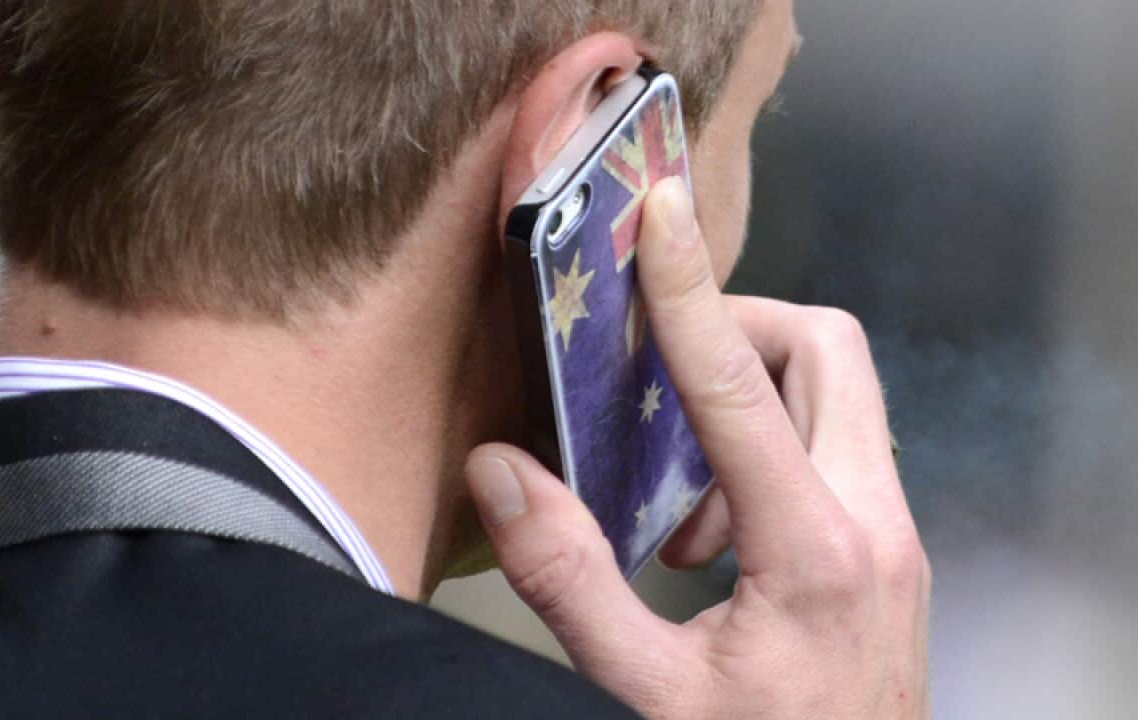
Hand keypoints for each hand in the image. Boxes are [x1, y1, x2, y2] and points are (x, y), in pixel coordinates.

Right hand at [466, 177, 929, 718]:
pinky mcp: (887, 554)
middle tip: (660, 371)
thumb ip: (568, 578)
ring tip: (678, 491)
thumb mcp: (645, 693)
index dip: (690, 288)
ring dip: (752, 399)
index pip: (738, 385)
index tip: (660, 215)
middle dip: (741, 327)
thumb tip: (500, 471)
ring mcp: (892, 538)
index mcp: (813, 551)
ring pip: (841, 395)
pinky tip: (710, 537)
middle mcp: (873, 525)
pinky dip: (771, 450)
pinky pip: (838, 451)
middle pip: (829, 350)